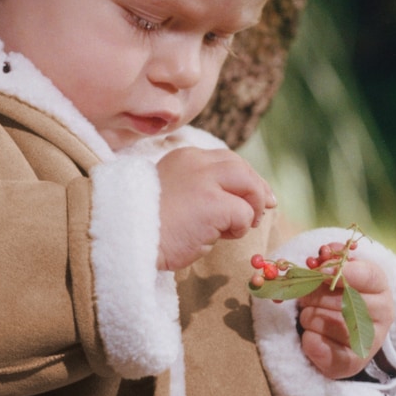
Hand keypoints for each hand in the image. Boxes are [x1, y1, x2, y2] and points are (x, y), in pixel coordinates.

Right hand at [156, 147, 276, 270]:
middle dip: (257, 187)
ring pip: (248, 184)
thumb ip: (199, 189)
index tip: (256, 193)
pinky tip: (219, 237)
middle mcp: (196, 162)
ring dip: (251, 207)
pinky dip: (239, 227)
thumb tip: (236, 202)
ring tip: (239, 227)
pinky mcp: (213, 203)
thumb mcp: (172, 194)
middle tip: (266, 208)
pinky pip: (243, 213)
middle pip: (240, 166)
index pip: (225, 159)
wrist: (129, 238)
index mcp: (184, 158)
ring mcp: (204, 180)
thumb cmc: (148, 225)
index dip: (245, 176)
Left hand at [296, 242, 393, 379]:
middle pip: (338, 298)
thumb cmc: (336, 293)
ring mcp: (371, 340)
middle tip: (308, 298)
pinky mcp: (353, 363)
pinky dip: (307, 339)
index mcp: (379, 286)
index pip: (368, 275)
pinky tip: (314, 337)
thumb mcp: (335, 271)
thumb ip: (329, 258)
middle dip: (312, 295)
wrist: (342, 332)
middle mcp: (382, 313)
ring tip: (314, 315)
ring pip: (321, 320)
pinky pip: (315, 344)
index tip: (322, 271)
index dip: (342, 271)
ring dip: (308, 315)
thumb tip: (324, 251)